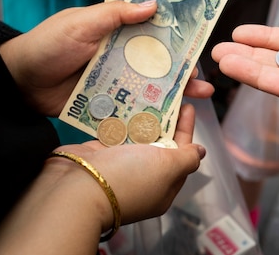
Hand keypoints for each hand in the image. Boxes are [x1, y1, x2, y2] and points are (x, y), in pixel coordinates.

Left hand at [0, 0, 213, 114]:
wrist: (17, 83)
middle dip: (184, 69)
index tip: (199, 37)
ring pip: (152, 85)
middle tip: (204, 78)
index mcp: (117, 30)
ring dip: (175, 92)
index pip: (152, 29)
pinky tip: (171, 119)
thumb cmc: (47, 44)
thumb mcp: (81, 22)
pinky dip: (152, 112)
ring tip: (197, 98)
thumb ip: (115, 13)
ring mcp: (116, 80)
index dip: (176, 33)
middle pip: (159, 62)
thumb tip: (153, 4)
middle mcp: (121, 55)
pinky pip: (134, 107)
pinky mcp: (108, 103)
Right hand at [0, 104, 205, 253]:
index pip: (181, 155)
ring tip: (150, 90)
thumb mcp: (168, 168)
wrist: (77, 187)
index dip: (186, 131)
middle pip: (160, 143)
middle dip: (167, 119)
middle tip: (171, 93)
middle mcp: (142, 176)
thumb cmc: (129, 178)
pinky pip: (116, 132)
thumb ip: (187, 158)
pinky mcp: (100, 151)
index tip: (188, 106)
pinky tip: (128, 98)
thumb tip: (201, 152)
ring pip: (138, 135)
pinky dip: (123, 117)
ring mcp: (120, 164)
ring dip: (144, 115)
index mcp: (162, 186)